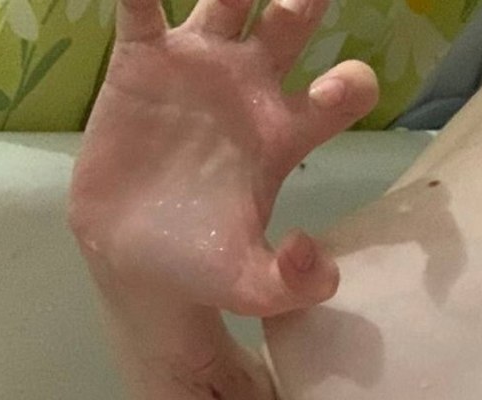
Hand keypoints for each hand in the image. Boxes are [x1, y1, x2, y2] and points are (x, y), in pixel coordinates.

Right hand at [68, 0, 378, 315]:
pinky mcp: (143, 61)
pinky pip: (141, 3)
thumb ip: (294, 281)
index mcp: (286, 134)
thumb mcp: (254, 289)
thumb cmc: (201, 271)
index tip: (336, 92)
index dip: (348, 86)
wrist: (133, 265)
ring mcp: (198, 68)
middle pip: (291, 18)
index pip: (340, 93)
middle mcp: (250, 89)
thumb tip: (311, 253)